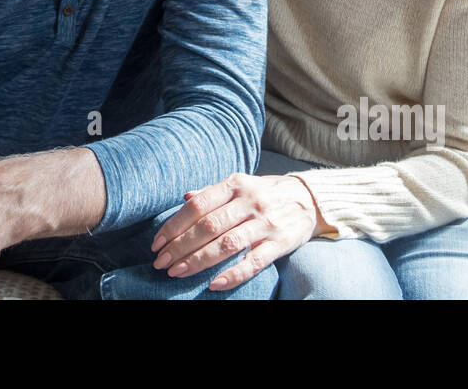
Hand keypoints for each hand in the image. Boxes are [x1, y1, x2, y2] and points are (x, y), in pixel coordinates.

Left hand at [149, 173, 323, 290]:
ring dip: (198, 260)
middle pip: (208, 226)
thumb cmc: (266, 192)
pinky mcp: (280, 242)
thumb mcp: (240, 184)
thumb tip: (184, 198)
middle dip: (180, 246)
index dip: (174, 225)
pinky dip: (233, 274)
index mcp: (235, 184)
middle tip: (161, 262)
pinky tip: (214, 284)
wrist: (310, 198)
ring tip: (177, 272)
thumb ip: (212, 193)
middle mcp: (249, 202)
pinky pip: (254, 262)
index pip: (197, 206)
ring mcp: (265, 223)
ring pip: (226, 244)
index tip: (157, 242)